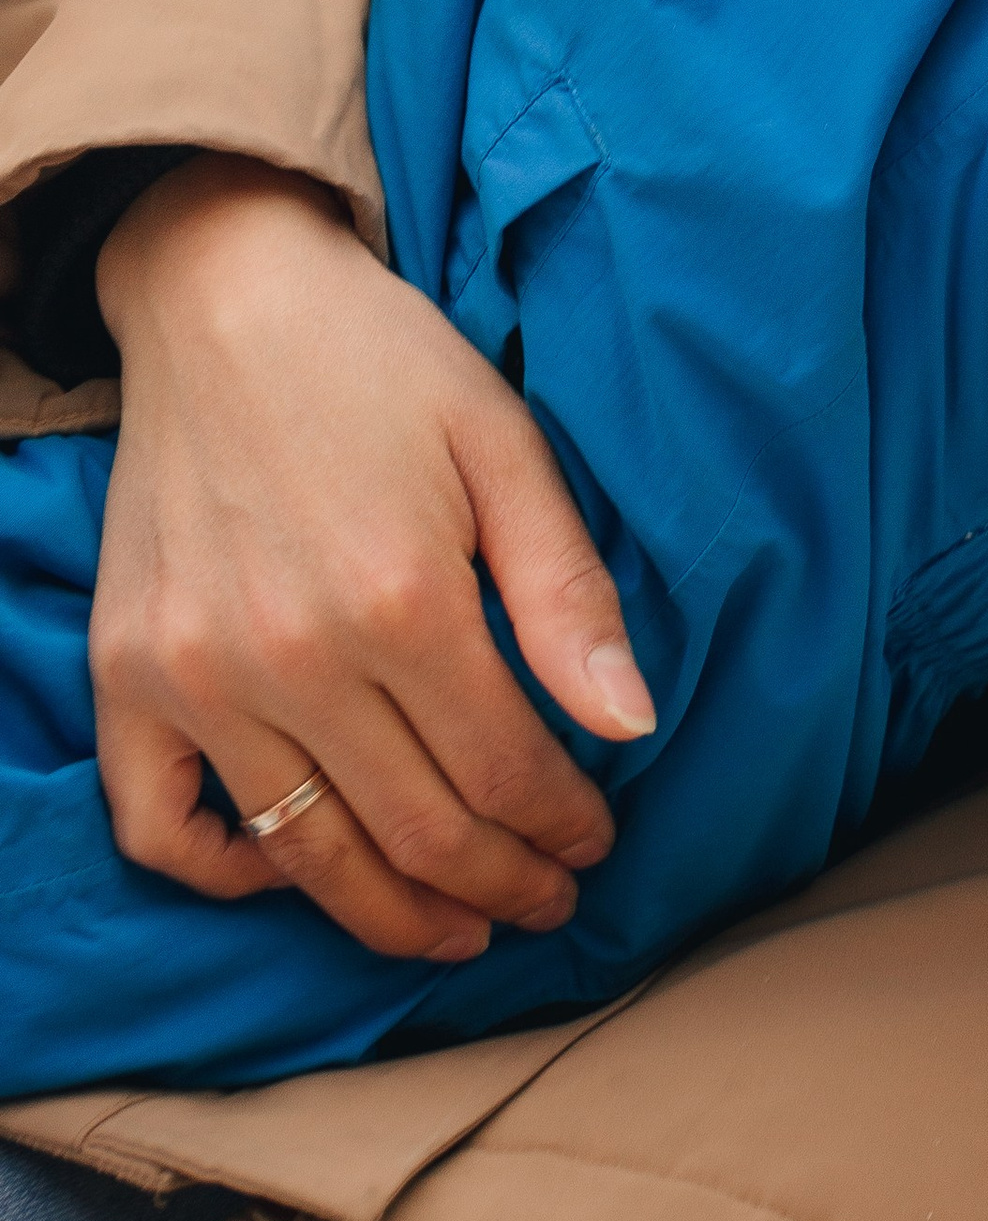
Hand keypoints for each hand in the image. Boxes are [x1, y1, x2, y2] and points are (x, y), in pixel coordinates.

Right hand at [91, 156, 653, 963]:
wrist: (225, 295)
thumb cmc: (382, 361)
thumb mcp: (504, 443)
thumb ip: (566, 591)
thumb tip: (630, 726)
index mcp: (401, 596)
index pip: (502, 770)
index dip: (560, 825)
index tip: (596, 845)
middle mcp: (290, 656)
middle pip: (416, 829)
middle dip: (499, 883)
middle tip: (546, 902)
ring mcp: (193, 676)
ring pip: (306, 856)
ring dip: (393, 912)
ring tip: (457, 925)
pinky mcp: (124, 676)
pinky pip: (159, 828)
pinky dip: (227, 872)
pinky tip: (298, 868)